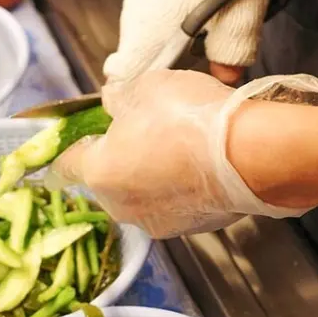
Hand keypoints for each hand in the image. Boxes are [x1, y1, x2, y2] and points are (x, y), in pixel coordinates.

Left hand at [52, 70, 309, 238]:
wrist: (252, 154)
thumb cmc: (190, 119)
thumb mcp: (143, 88)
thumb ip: (119, 98)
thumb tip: (113, 103)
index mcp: (99, 173)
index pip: (65, 166)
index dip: (71, 147)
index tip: (76, 140)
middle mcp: (122, 207)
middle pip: (107, 179)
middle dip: (119, 156)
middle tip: (143, 128)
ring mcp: (158, 222)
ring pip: (142, 193)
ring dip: (152, 173)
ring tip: (180, 143)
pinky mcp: (193, 228)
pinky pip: (176, 203)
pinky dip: (182, 186)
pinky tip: (201, 161)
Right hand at [102, 0, 268, 86]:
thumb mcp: (239, 20)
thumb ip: (229, 58)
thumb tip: (224, 83)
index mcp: (147, 32)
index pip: (121, 78)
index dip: (127, 98)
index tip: (143, 108)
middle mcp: (134, 19)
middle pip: (132, 64)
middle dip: (154, 79)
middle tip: (182, 87)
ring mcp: (138, 3)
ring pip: (142, 44)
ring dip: (165, 56)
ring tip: (196, 57)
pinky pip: (150, 25)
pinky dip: (167, 36)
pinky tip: (194, 30)